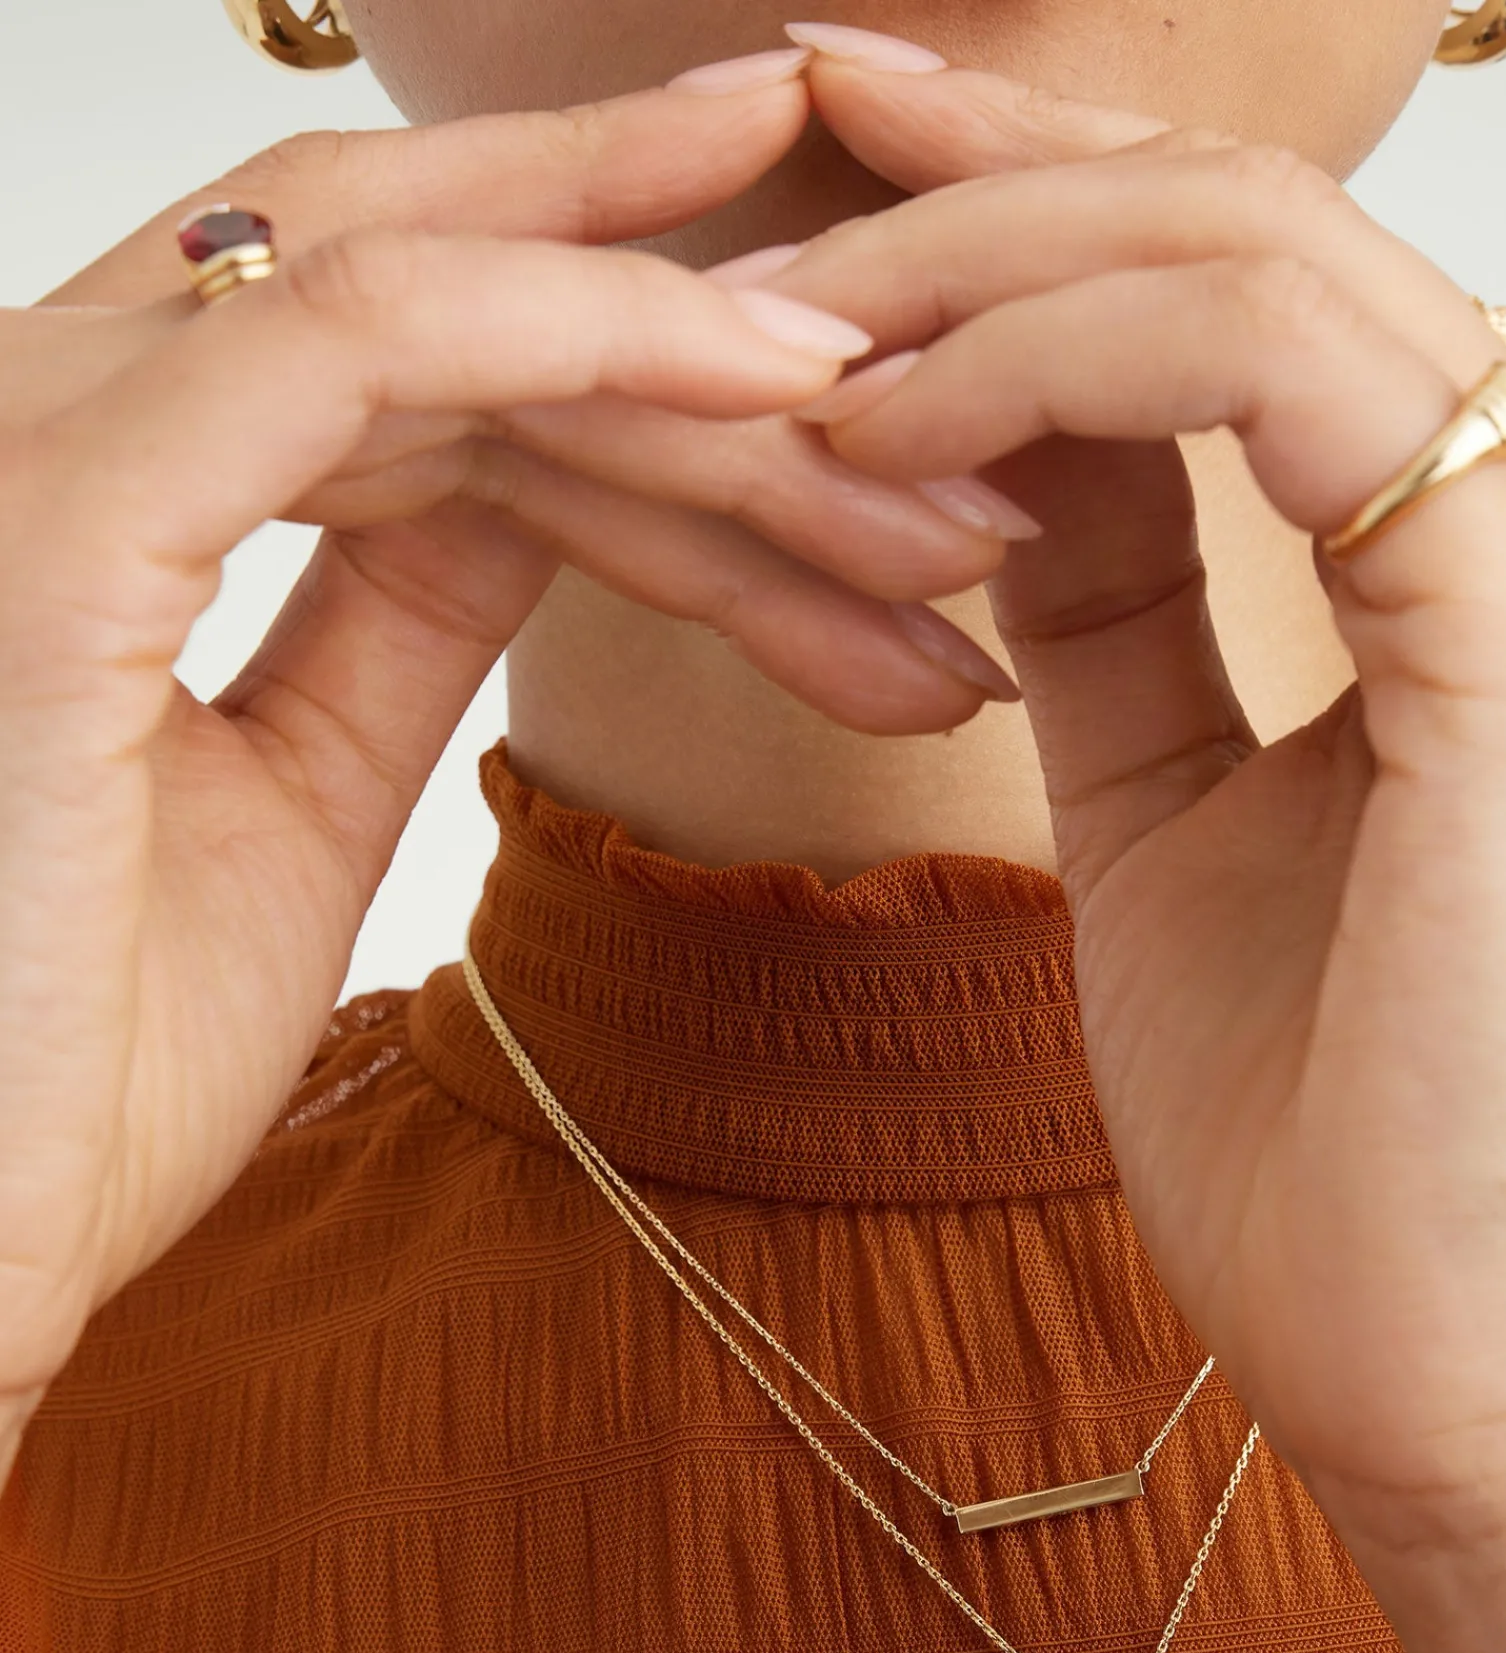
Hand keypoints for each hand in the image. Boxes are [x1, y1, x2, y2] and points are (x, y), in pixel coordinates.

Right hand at [0, 68, 1021, 1482]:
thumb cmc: (75, 1065)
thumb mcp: (293, 801)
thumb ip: (392, 618)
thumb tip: (534, 506)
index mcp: (137, 479)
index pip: (456, 373)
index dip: (678, 396)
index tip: (887, 461)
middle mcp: (87, 405)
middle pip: (482, 319)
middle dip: (752, 400)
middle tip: (984, 493)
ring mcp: (55, 429)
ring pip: (458, 307)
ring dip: (730, 384)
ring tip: (954, 476)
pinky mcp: (55, 500)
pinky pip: (358, 340)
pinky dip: (582, 334)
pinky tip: (784, 381)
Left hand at [771, 54, 1505, 1652]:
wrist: (1470, 1385)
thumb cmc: (1335, 1152)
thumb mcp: (1173, 827)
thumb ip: (1120, 623)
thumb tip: (996, 475)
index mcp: (1487, 560)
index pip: (1244, 294)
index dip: (1026, 213)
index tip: (833, 194)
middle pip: (1242, 216)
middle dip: (980, 172)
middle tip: (769, 149)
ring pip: (1253, 247)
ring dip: (983, 258)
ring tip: (781, 325)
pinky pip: (1266, 367)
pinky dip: (1049, 365)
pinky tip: (881, 439)